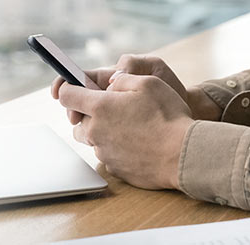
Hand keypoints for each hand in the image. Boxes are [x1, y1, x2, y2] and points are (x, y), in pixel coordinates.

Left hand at [57, 73, 193, 189]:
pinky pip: (108, 154)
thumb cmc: (168, 117)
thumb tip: (110, 83)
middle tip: (113, 107)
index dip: (70, 87)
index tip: (77, 86)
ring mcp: (104, 153)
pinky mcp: (115, 169)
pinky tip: (138, 142)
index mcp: (100, 107)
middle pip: (77, 120)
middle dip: (88, 111)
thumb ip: (122, 79)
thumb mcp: (149, 83)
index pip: (67, 95)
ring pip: (92, 139)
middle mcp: (96, 132)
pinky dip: (117, 147)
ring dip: (102, 130)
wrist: (182, 155)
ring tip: (128, 125)